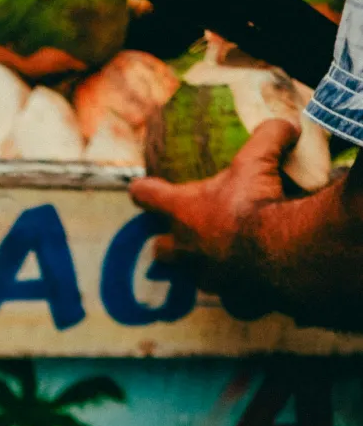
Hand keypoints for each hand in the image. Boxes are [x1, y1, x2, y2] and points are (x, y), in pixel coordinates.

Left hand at [129, 119, 301, 318]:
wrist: (280, 254)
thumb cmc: (257, 204)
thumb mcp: (260, 159)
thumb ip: (268, 136)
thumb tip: (286, 125)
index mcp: (183, 211)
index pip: (148, 196)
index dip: (143, 191)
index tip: (139, 190)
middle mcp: (187, 248)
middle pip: (160, 250)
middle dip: (166, 243)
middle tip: (181, 234)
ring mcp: (206, 278)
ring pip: (194, 276)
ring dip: (205, 266)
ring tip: (225, 257)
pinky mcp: (232, 300)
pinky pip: (232, 297)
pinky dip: (241, 289)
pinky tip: (255, 282)